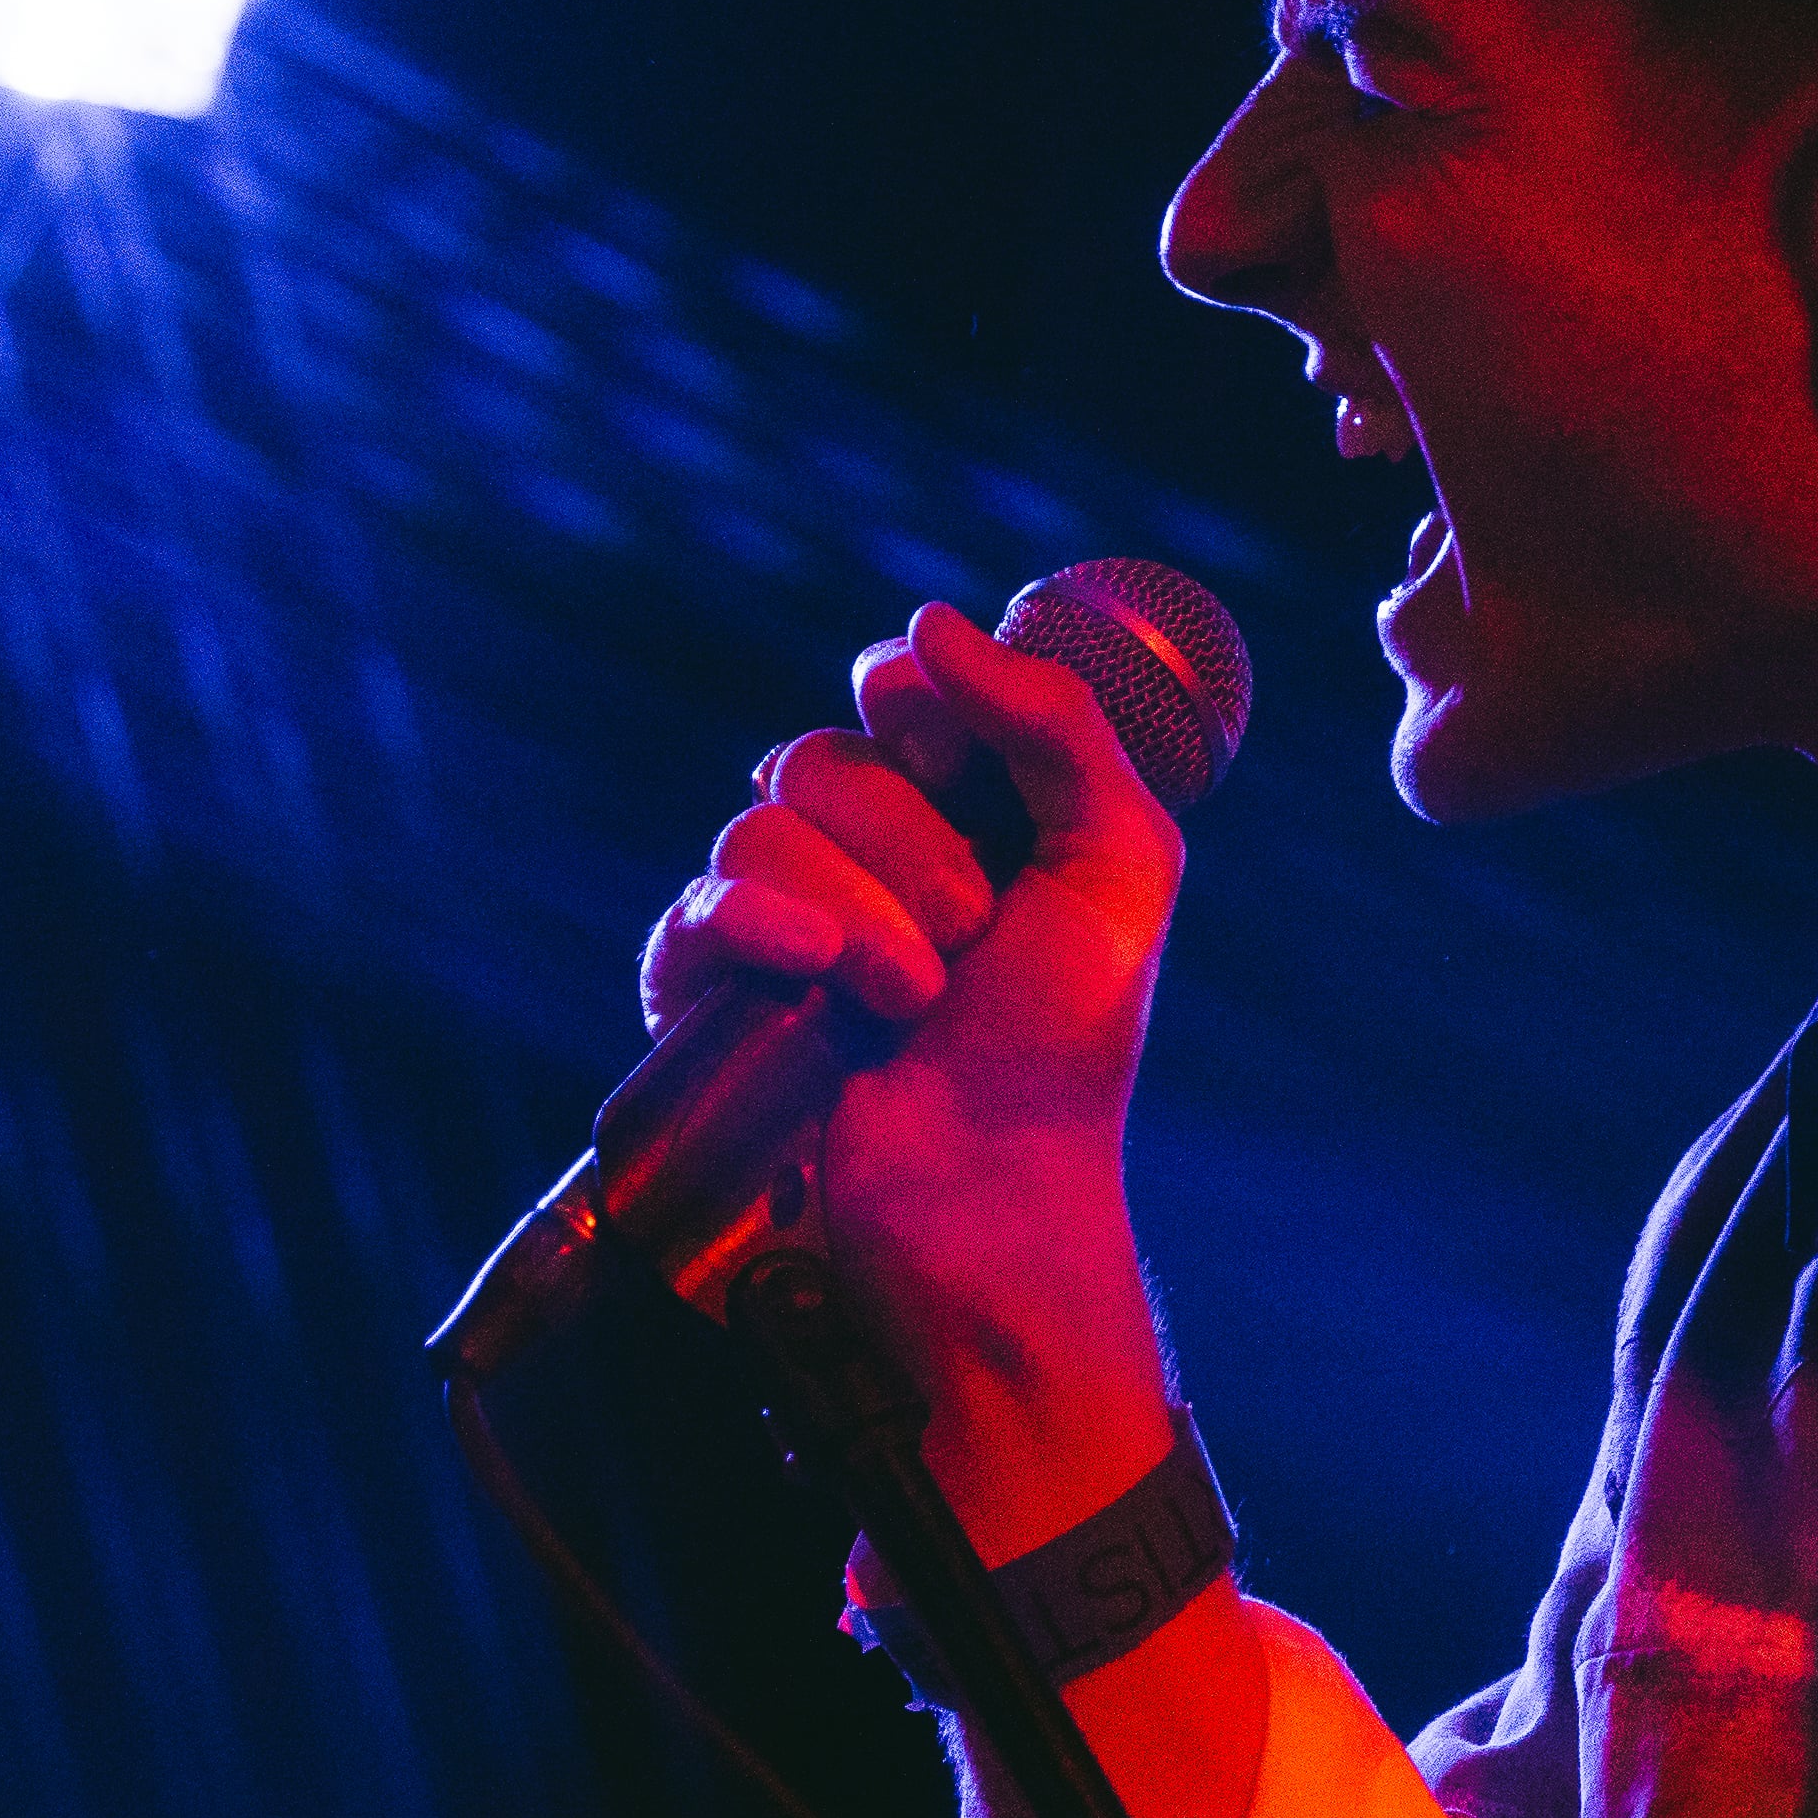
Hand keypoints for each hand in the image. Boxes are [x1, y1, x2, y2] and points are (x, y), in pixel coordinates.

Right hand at [632, 604, 1189, 1533]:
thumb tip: (930, 621)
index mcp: (955, 810)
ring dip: (857, 910)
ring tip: (910, 1000)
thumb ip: (1057, 722)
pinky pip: (697, 907)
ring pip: (762, 824)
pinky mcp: (709, 1000)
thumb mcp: (1119, 862)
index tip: (968, 779)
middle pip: (823, 753)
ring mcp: (775, 924)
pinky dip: (758, 929)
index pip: (896, 687)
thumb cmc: (1063, 1046)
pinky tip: (811, 974)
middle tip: (968, 938)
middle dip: (909, 843)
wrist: (992, 1196)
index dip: (925, 714)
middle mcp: (857, 853)